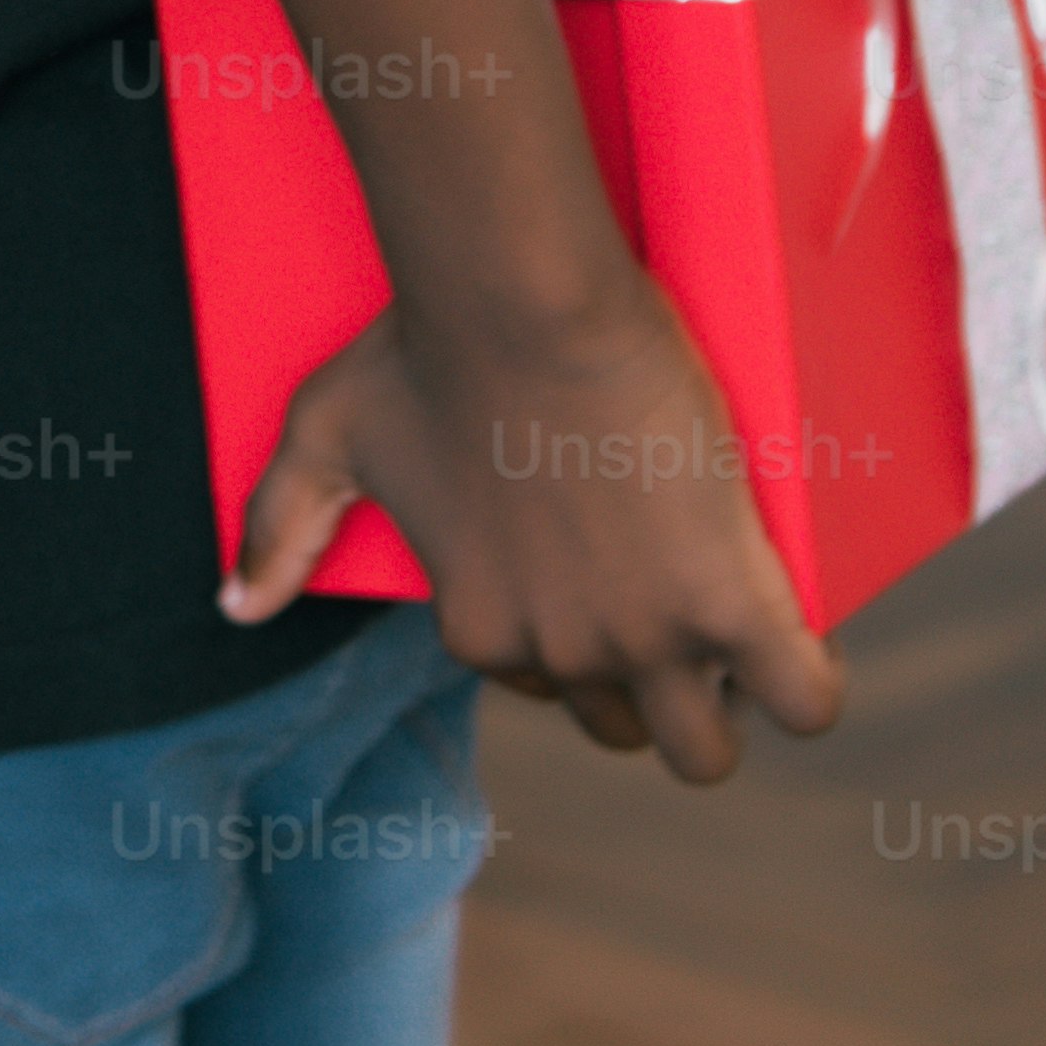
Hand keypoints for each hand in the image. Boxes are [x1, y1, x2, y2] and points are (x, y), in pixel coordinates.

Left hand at [232, 276, 840, 782]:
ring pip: (707, 746)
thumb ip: (275, 525)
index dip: (577, 641)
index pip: (542, 688)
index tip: (599, 580)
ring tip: (739, 631)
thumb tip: (233, 608)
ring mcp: (647, 636)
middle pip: (626, 729)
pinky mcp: (731, 602)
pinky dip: (812, 686)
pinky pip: (805, 700)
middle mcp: (560, 655)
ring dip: (728, 705)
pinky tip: (803, 644)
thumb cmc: (422, 348)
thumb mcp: (325, 433)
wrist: (520, 299)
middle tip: (672, 604)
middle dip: (652, 686)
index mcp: (481, 627)